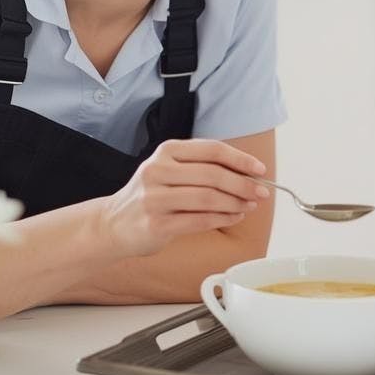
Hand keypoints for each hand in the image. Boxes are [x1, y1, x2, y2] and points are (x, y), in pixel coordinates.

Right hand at [98, 139, 268, 256]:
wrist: (112, 224)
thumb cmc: (151, 196)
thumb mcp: (169, 170)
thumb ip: (202, 168)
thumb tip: (248, 173)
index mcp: (166, 152)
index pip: (212, 149)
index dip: (241, 159)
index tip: (260, 170)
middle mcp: (157, 170)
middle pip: (213, 175)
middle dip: (243, 184)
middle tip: (262, 192)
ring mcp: (155, 198)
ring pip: (208, 199)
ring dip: (236, 203)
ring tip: (249, 206)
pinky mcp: (156, 224)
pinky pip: (200, 220)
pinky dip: (223, 219)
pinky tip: (234, 217)